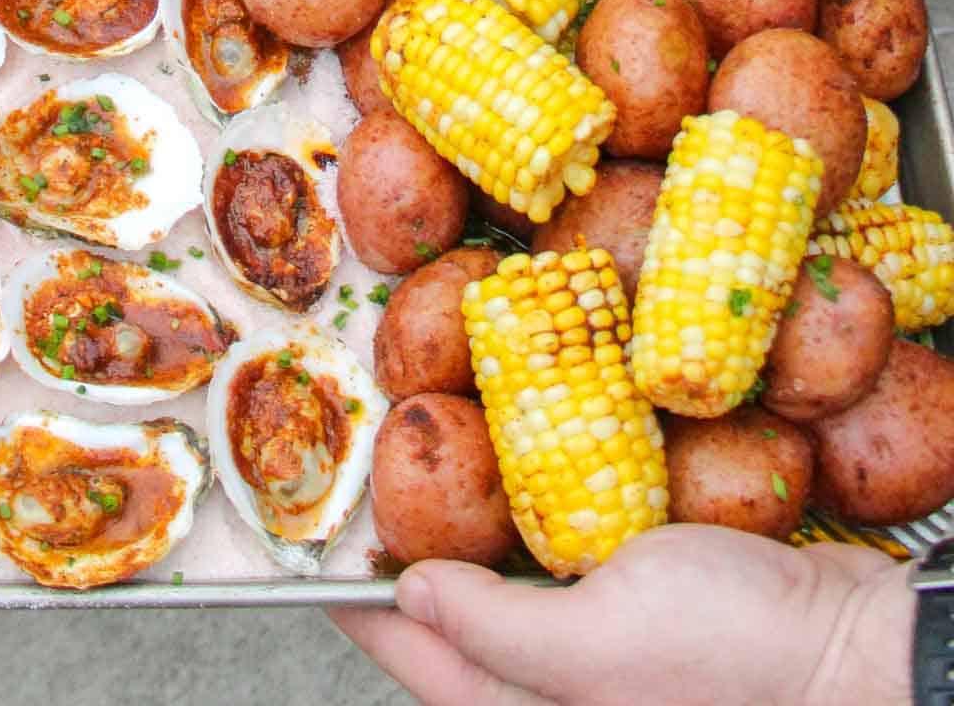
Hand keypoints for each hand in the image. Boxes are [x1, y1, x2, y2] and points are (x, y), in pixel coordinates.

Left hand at [330, 524, 912, 705]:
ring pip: (512, 599)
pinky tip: (530, 481)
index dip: (364, 608)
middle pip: (459, 634)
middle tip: (375, 503)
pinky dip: (540, 530)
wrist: (848, 645)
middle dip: (412, 573)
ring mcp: (605, 651)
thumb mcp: (597, 639)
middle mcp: (563, 688)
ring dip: (472, 545)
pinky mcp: (647, 610)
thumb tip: (411, 596)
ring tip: (433, 485)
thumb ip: (495, 626)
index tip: (318, 563)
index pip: (423, 660)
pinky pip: (570, 572)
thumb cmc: (730, 656)